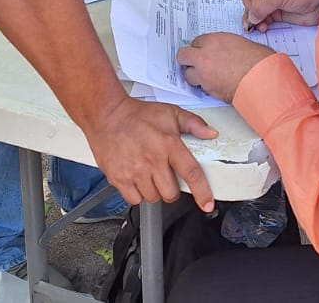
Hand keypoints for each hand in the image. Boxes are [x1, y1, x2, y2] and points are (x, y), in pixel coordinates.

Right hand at [90, 97, 217, 210]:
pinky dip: (137, 194)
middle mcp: (153, 160)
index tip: (207, 204)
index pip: (191, 173)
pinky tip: (137, 181)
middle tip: (166, 178)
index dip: (202, 192)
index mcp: (169, 145)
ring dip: (154, 191)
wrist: (107, 115)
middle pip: (171, 193)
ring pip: (153, 198)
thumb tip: (211, 133)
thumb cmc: (137, 115)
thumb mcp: (170, 113)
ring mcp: (135, 171)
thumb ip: (194, 124)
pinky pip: (134, 199)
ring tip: (149, 176)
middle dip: (172, 190)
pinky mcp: (119, 178)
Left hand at [177, 33, 277, 103]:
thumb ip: (226, 46)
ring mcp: (203, 72)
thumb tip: (225, 50)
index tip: (203, 53)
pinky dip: (204, 86)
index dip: (200, 49)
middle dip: (188, 60)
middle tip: (195, 64)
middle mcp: (204, 54)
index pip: (196, 42)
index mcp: (214, 40)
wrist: (260, 78)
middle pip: (183, 55)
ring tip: (207, 78)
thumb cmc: (257, 60)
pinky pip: (199, 87)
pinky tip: (215, 85)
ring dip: (195, 75)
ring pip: (187, 74)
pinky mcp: (207, 88)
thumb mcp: (241, 43)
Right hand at [242, 0, 318, 31]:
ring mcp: (271, 1)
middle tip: (257, 17)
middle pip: (249, 1)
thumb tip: (252, 15)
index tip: (257, 6)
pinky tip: (263, 27)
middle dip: (251, 11)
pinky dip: (260, 24)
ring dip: (254, 20)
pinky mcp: (276, 13)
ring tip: (259, 25)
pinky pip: (262, 20)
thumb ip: (264, 5)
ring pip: (254, 12)